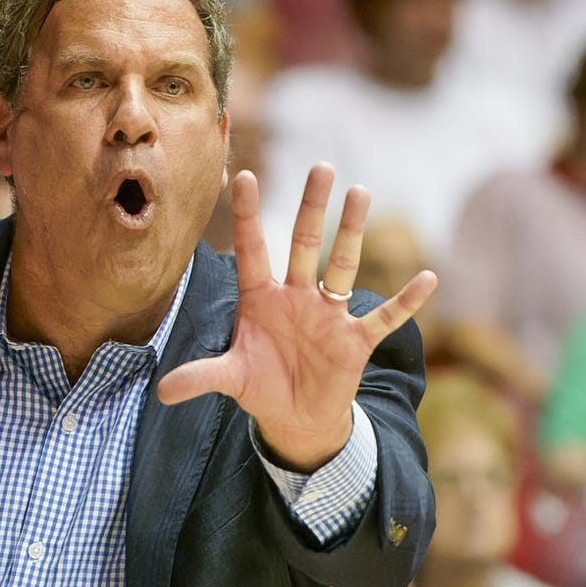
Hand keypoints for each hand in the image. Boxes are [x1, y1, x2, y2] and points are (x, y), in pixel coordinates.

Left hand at [157, 164, 436, 471]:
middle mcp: (295, 297)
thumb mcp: (229, 379)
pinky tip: (427, 278)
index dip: (248, 216)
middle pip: (304, 244)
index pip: (252, 249)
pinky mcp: (354, 341)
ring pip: (342, 266)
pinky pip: (384, 318)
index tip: (245, 176)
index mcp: (260, 299)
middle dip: (312, 207)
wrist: (295, 420)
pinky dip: (405, 302)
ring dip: (352, 233)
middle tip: (321, 166)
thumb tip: (159, 392)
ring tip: (361, 192)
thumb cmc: (261, 388)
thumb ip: (199, 377)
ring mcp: (328, 315)